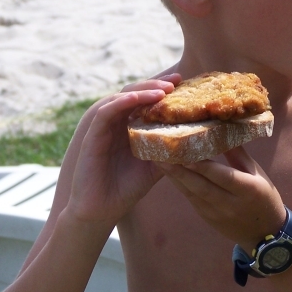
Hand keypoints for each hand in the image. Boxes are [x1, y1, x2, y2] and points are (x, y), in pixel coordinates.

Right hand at [66, 75, 180, 225]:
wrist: (101, 211)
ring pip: (122, 97)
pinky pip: (106, 112)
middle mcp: (117, 123)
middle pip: (135, 93)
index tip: (183, 82)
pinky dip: (122, 102)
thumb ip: (170, 150)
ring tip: (163, 90)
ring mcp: (103, 127)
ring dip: (142, 90)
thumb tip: (199, 142)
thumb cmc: (127, 188)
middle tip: (177, 80)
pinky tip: (138, 99)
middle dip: (156, 84)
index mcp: (130, 126)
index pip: (146, 100)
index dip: (163, 89)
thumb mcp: (155, 166)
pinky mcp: (92, 135)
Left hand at [156, 146, 285, 250]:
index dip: (204, 166)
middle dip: (181, 171)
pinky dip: (180, 186)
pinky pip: (192, 200)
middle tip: (163, 155)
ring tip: (160, 162)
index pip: (223, 176)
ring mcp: (217, 213)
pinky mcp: (208, 218)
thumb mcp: (257, 173)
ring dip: (175, 178)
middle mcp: (231, 203)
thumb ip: (238, 154)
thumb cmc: (263, 196)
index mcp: (248, 189)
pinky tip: (170, 174)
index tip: (187, 152)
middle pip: (202, 186)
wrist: (265, 233)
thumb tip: (222, 129)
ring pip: (193, 193)